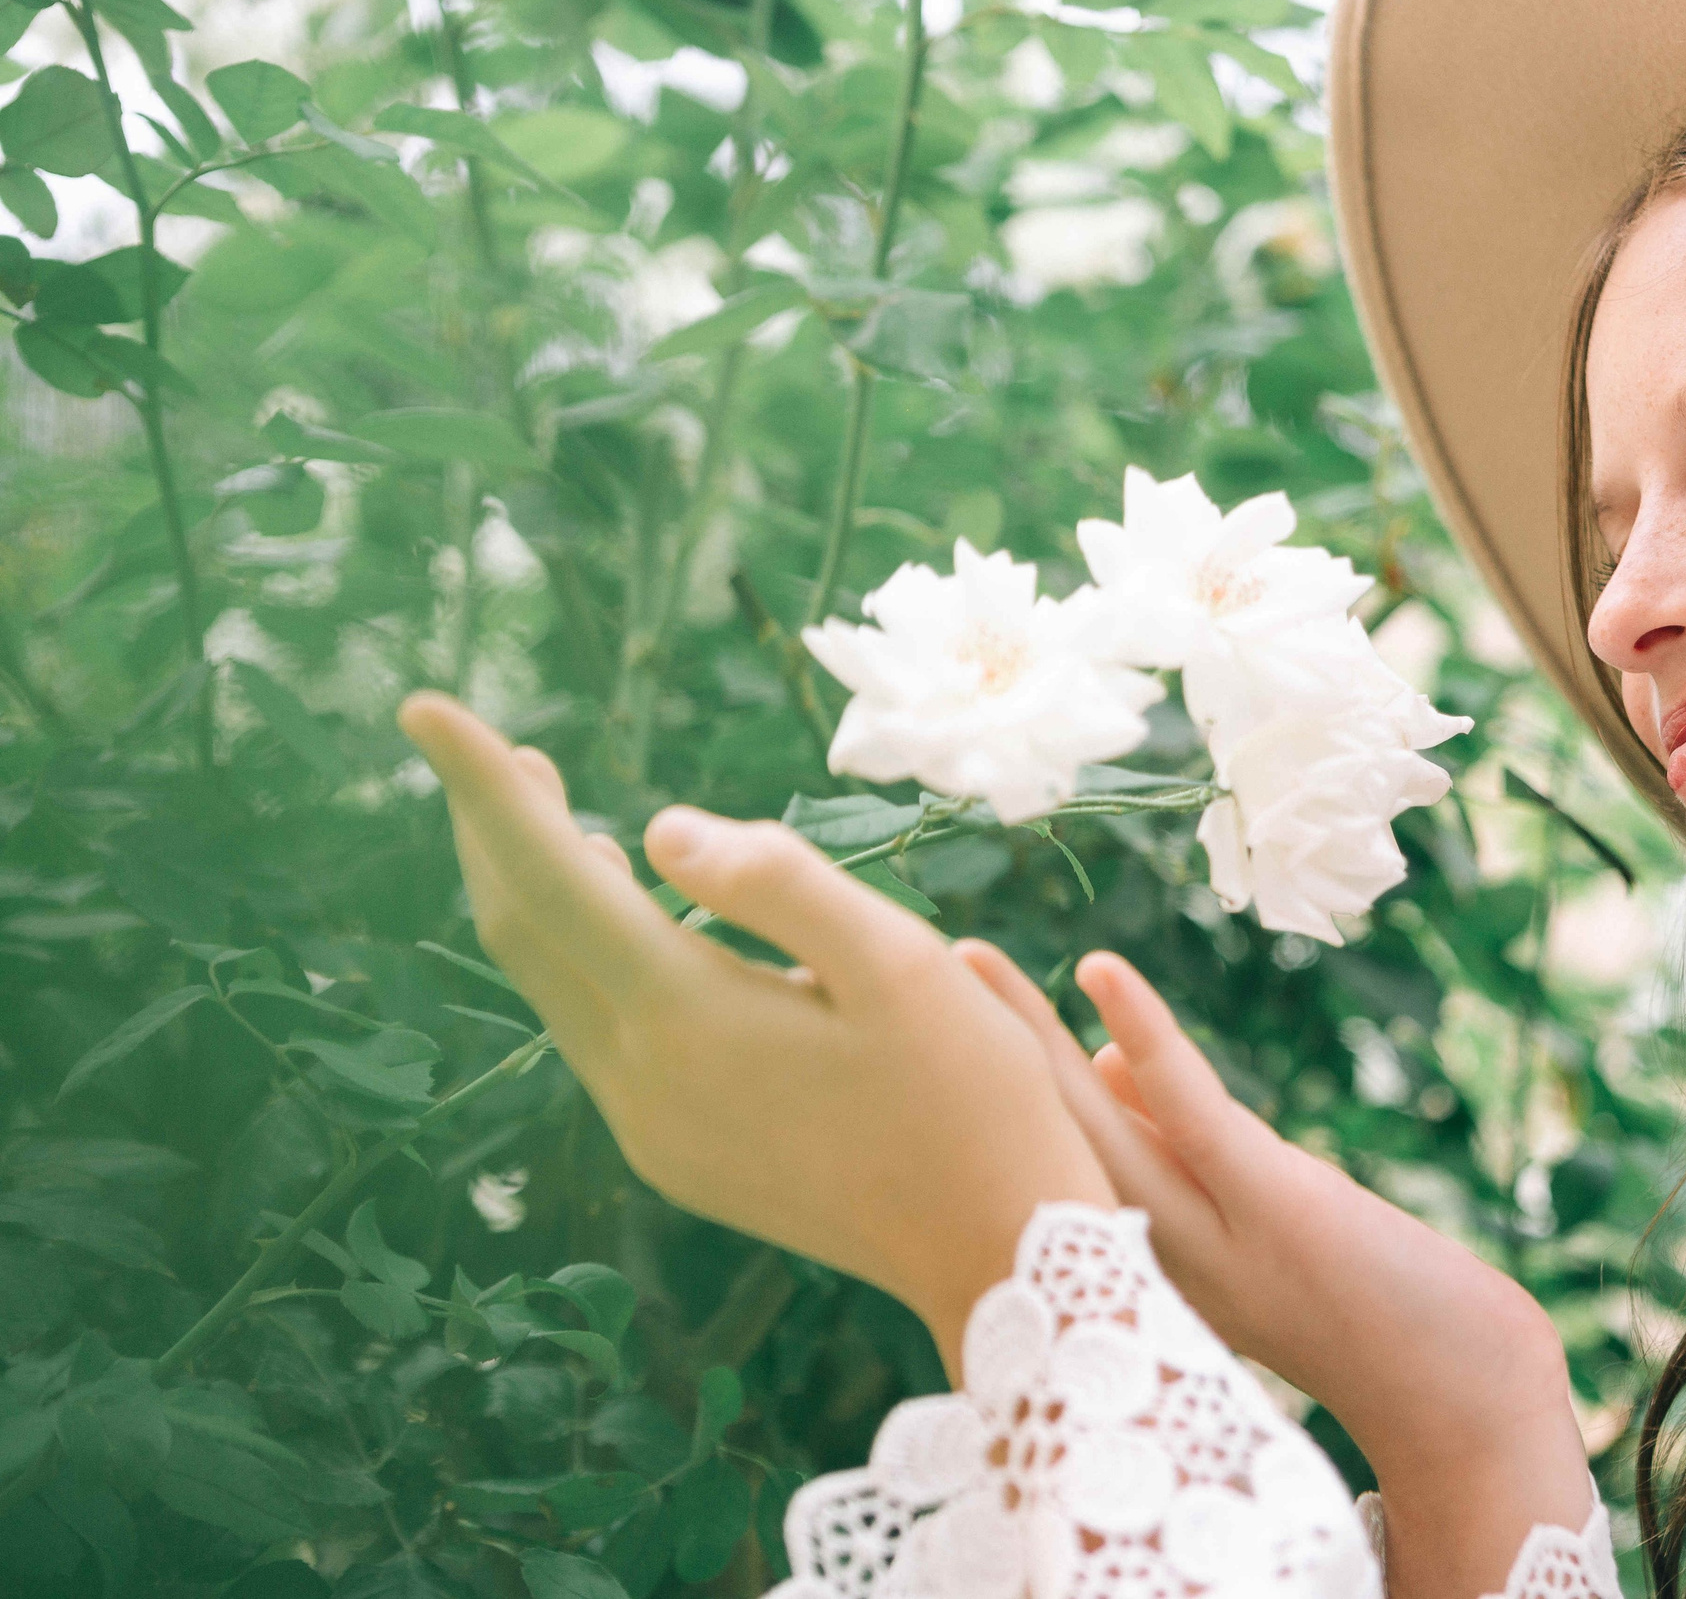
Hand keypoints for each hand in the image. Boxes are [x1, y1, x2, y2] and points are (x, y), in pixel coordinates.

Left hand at [397, 692, 1111, 1374]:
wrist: (991, 1253)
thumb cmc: (969, 1095)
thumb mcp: (902, 965)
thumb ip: (781, 884)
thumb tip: (663, 828)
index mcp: (687, 1017)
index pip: (547, 876)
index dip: (480, 787)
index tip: (420, 706)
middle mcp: (640, 1079)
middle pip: (525, 932)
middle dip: (496, 831)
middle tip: (494, 749)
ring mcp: (650, 1128)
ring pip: (556, 988)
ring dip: (544, 897)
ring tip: (557, 818)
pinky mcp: (676, 1155)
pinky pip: (599, 1035)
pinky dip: (590, 961)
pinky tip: (633, 926)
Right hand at [954, 941, 1592, 1598]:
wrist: (1452, 1383)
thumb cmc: (1352, 1297)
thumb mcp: (1245, 1216)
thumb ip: (1175, 1146)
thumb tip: (1108, 1059)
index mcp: (1133, 1265)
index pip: (1045, 1171)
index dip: (989, 1100)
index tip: (933, 1037)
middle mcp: (1148, 1259)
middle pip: (1040, 1142)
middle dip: (975, 1060)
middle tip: (908, 986)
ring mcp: (1204, 1231)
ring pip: (1089, 1118)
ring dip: (1022, 1032)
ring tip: (965, 962)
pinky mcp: (1266, 1197)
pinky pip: (1186, 1103)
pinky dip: (1142, 1029)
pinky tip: (1097, 970)